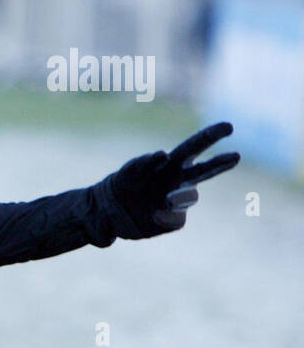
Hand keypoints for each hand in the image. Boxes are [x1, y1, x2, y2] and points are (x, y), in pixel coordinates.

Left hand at [108, 122, 239, 238]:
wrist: (112, 211)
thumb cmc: (124, 184)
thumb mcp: (130, 170)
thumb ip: (145, 162)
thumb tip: (165, 160)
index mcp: (173, 163)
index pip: (195, 147)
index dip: (211, 136)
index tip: (228, 127)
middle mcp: (180, 180)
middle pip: (204, 170)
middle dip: (220, 163)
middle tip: (236, 156)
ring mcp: (177, 201)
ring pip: (191, 197)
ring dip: (182, 196)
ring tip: (168, 199)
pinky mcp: (174, 220)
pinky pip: (175, 219)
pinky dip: (165, 216)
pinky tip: (155, 215)